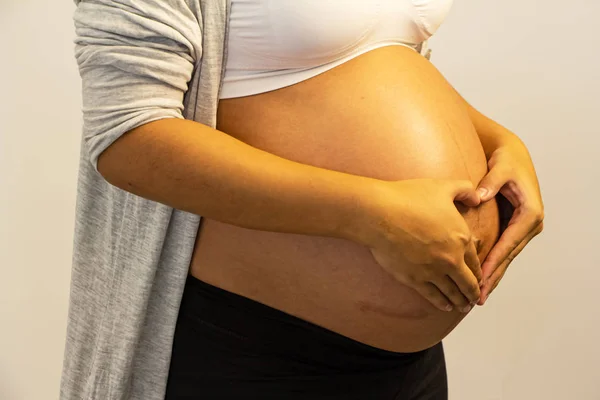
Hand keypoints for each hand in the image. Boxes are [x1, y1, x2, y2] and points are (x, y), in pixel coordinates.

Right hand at [359, 179, 482, 312]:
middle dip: (473, 293)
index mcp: (461, 238)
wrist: (380, 213)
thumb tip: (478, 196)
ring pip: (452, 292)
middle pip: (467, 282)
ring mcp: (432, 271)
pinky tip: (445, 307)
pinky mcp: (414, 278)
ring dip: (460, 301)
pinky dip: (441, 303)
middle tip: (475, 299)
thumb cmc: (408, 198)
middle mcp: (451, 259)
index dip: (479, 272)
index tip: (480, 279)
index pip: (475, 261)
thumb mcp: (443, 187)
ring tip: (463, 307)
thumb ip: (465, 190)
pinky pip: (432, 295)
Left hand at [476, 143, 543, 304]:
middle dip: (493, 277)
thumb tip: (480, 196)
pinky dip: (493, 265)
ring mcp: (524, 228)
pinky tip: (481, 279)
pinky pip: (503, 250)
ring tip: (478, 296)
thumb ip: (490, 183)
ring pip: (506, 257)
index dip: (494, 261)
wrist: (512, 154)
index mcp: (530, 213)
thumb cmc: (506, 160)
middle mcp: (530, 224)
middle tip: (477, 297)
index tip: (480, 277)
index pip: (509, 243)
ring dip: (493, 276)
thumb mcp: (500, 168)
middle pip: (509, 256)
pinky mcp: (515, 228)